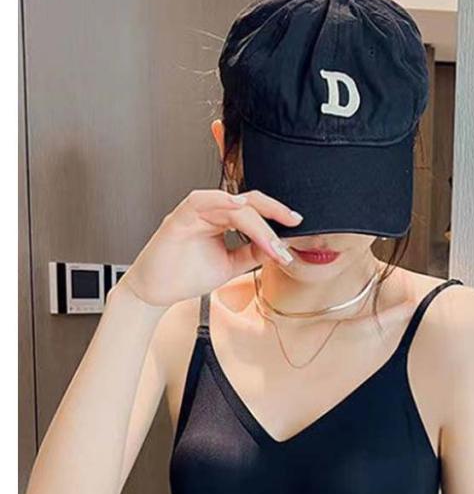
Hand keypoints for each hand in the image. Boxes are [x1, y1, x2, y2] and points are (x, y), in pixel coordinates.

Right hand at [119, 189, 301, 307]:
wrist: (156, 293)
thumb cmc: (185, 276)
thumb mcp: (229, 265)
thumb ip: (250, 253)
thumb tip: (277, 246)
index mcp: (221, 220)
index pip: (254, 211)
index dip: (276, 216)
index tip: (296, 225)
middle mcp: (209, 212)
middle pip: (247, 202)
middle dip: (273, 211)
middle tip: (293, 222)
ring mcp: (194, 213)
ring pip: (231, 204)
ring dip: (255, 220)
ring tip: (272, 238)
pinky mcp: (179, 217)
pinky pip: (201, 200)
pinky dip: (221, 200)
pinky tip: (239, 207)